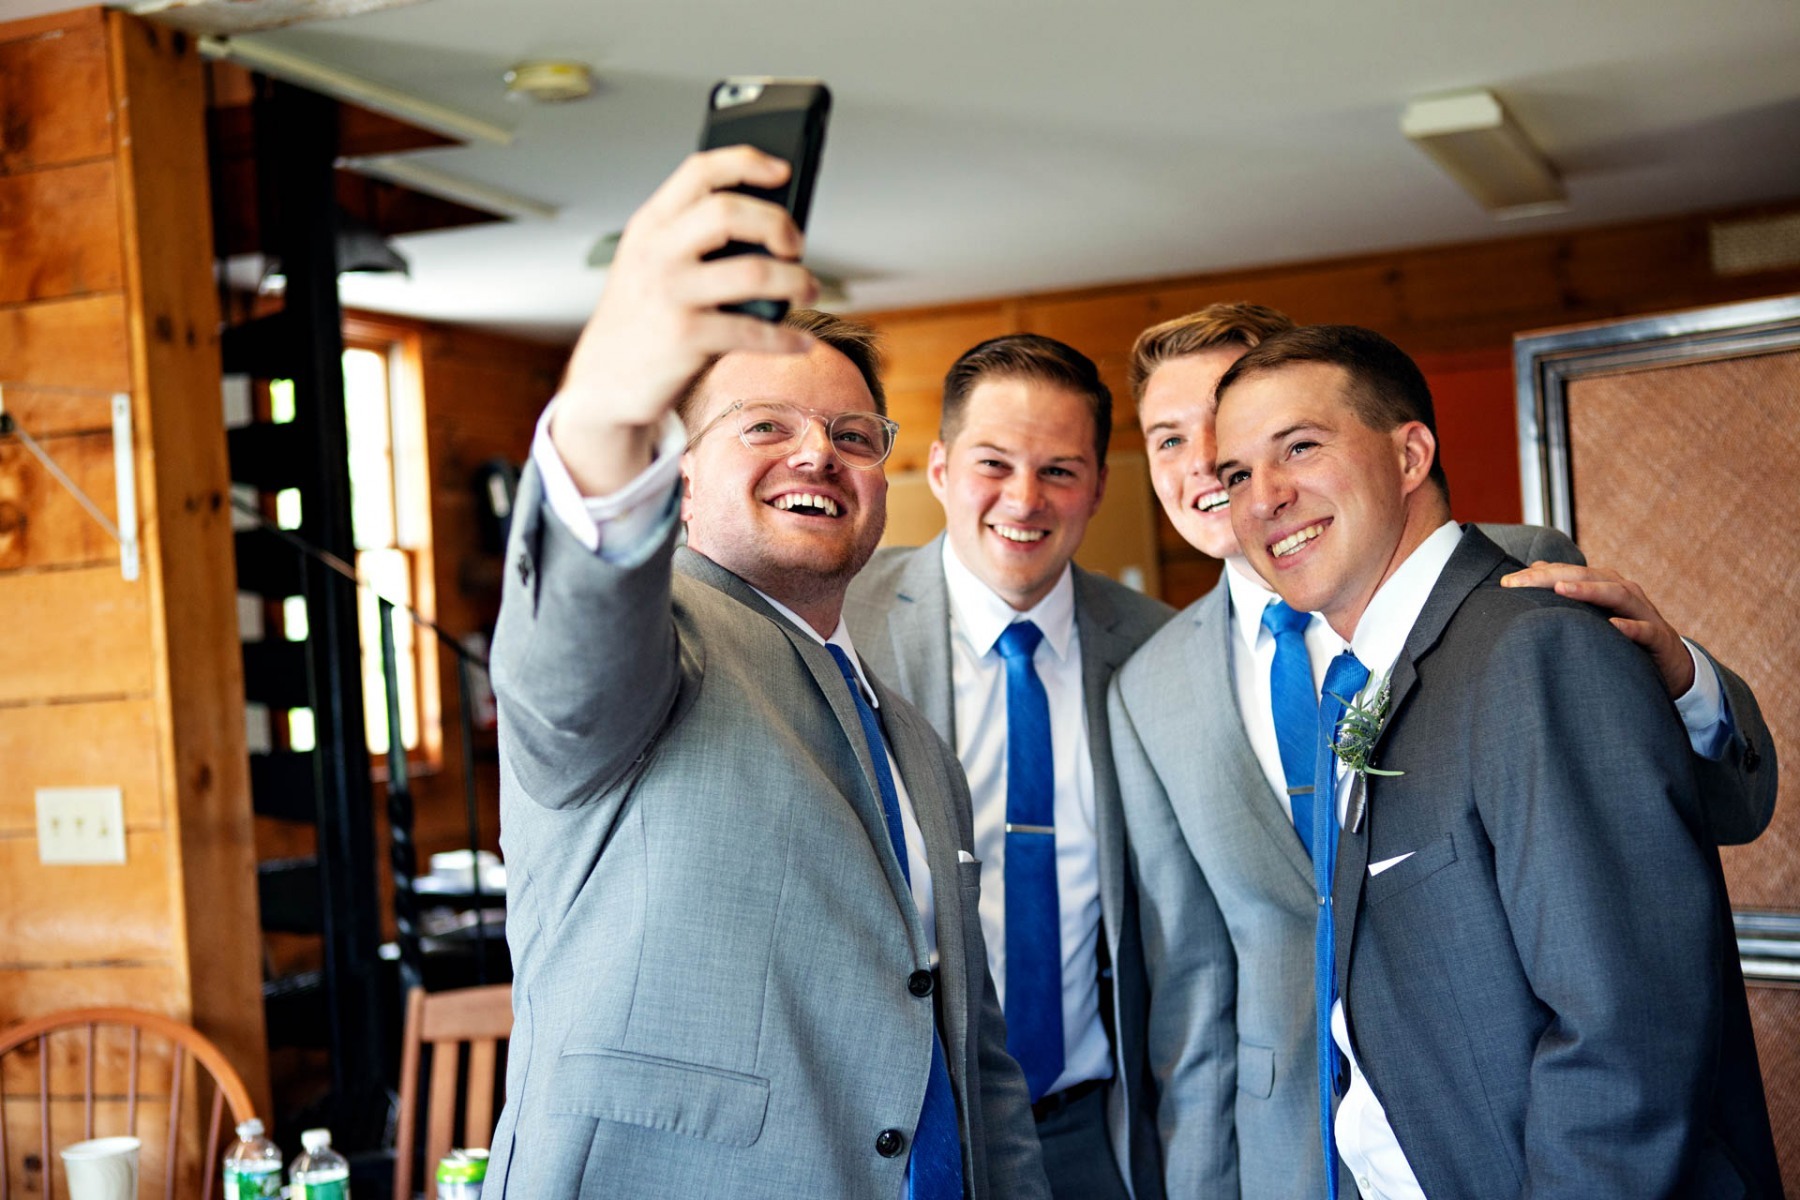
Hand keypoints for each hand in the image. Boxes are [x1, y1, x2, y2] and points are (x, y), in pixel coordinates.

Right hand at [551, 147, 819, 492]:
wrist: (602, 382)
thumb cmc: (643, 319)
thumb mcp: (652, 266)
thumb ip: (695, 241)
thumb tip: (774, 230)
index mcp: (651, 225)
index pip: (700, 172)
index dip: (746, 163)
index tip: (785, 171)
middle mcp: (657, 252)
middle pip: (730, 212)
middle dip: (779, 224)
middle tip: (797, 246)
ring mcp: (670, 294)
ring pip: (754, 271)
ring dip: (796, 280)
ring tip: (809, 290)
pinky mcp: (684, 337)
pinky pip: (753, 331)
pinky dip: (787, 338)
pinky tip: (801, 341)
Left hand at [1501, 562, 1695, 696]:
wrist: (1670, 661)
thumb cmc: (1623, 633)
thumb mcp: (1593, 612)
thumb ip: (1567, 591)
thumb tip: (1535, 568)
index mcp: (1603, 584)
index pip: (1566, 573)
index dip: (1536, 575)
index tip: (1505, 583)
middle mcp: (1622, 591)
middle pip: (1586, 577)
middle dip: (1552, 577)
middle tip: (1521, 582)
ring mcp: (1641, 612)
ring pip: (1616, 594)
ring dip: (1589, 590)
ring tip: (1561, 589)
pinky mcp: (1657, 636)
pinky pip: (1644, 630)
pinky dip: (1629, 627)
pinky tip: (1613, 627)